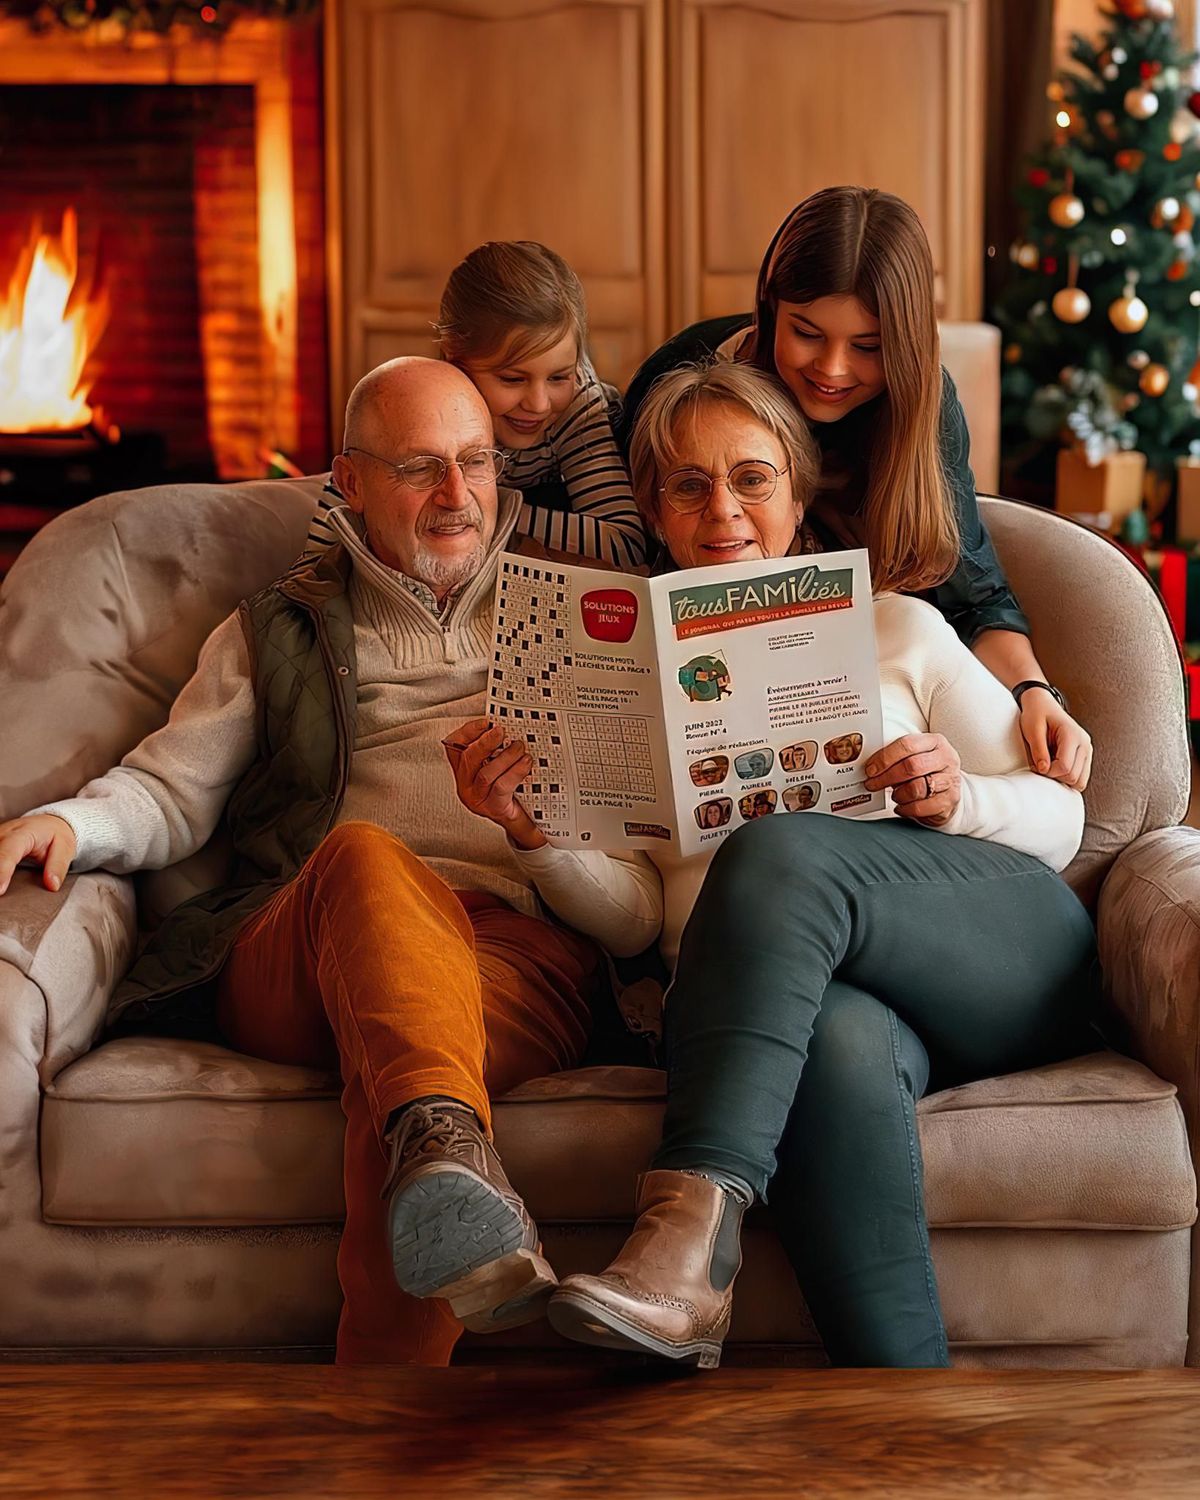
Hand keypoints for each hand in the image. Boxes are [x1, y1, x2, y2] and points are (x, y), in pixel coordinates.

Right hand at [0, 814, 77, 895]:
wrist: (49, 823)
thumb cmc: (56, 836)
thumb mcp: (65, 848)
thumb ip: (58, 866)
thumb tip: (52, 885)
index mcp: (23, 833)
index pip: (8, 852)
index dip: (2, 871)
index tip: (0, 890)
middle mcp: (4, 833)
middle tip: (1, 893)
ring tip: (0, 889)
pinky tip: (0, 881)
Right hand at [442, 719, 545, 849]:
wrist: (524, 817)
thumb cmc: (510, 787)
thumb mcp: (499, 764)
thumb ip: (496, 747)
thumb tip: (506, 724)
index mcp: (463, 769)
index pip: (455, 746)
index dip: (468, 732)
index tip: (485, 722)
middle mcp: (466, 784)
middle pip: (468, 759)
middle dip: (485, 742)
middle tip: (501, 731)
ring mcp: (478, 798)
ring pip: (486, 774)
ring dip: (505, 757)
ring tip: (519, 747)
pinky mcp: (493, 808)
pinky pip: (501, 787)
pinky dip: (515, 772)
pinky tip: (525, 763)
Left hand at [864, 733, 961, 827]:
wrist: (949, 790)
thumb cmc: (927, 770)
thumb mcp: (916, 756)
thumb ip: (898, 757)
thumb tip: (871, 767)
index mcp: (935, 742)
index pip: (907, 745)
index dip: (885, 758)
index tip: (870, 768)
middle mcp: (946, 759)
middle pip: (912, 766)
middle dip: (887, 777)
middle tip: (873, 784)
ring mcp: (950, 780)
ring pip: (916, 788)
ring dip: (898, 794)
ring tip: (894, 795)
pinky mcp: (949, 801)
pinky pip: (921, 807)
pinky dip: (905, 808)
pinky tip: (901, 806)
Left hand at [1018, 690, 1091, 790]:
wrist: (1043, 704)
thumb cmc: (1037, 714)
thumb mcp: (1032, 730)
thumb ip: (1038, 750)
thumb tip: (1044, 770)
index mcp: (1072, 735)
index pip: (1064, 767)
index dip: (1048, 772)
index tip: (1036, 766)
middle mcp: (1084, 743)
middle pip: (1074, 776)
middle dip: (1055, 776)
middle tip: (1041, 766)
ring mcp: (1087, 749)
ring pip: (1080, 781)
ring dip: (1063, 779)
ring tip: (1049, 765)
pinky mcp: (1085, 754)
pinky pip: (1081, 776)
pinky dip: (1068, 777)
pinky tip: (1056, 766)